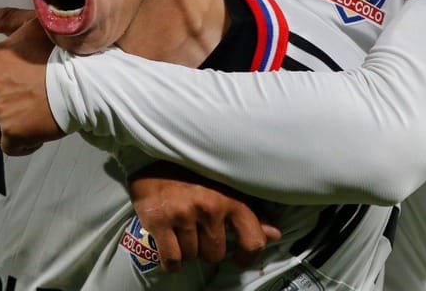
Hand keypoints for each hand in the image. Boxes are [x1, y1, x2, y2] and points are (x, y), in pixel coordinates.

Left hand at [0, 7, 61, 155]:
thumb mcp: (33, 24)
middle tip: (23, 109)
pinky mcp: (11, 132)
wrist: (85, 80)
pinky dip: (22, 145)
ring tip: (28, 125)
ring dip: (6, 130)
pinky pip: (8, 147)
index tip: (8, 93)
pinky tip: (38, 137)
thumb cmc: (64, 50)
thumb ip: (6, 19)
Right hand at [130, 161, 280, 272]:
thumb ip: (249, 214)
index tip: (238, 258)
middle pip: (216, 254)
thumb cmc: (191, 177)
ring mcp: (183, 214)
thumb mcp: (224, 190)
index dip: (247, 256)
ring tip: (181, 232)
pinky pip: (172, 259)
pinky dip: (171, 262)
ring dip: (187, 251)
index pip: (253, 240)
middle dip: (206, 249)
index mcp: (230, 198)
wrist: (150, 163)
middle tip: (197, 232)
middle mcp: (210, 206)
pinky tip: (170, 251)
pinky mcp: (159, 221)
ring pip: (192, 256)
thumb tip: (274, 234)